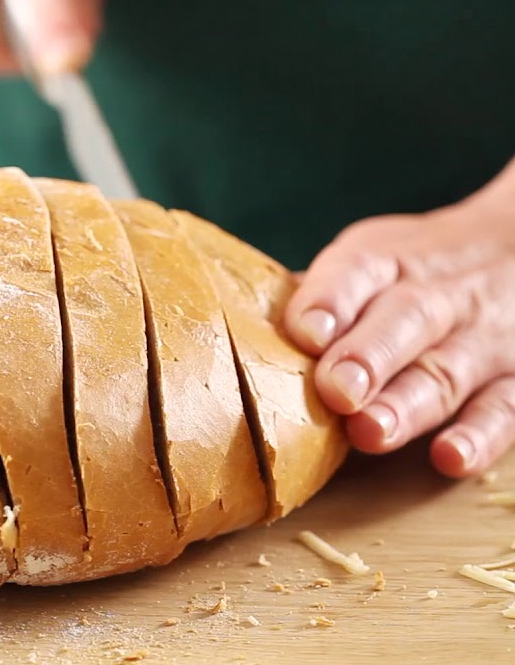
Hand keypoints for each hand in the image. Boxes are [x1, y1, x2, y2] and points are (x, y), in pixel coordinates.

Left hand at [285, 158, 514, 477]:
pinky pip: (504, 408)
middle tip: (336, 391)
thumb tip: (232, 330)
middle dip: (368, 358)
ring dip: (409, 404)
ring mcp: (482, 338)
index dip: (329, 302)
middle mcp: (437, 295)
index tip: (305, 334)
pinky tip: (449, 458)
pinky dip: (479, 436)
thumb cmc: (409, 271)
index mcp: (385, 261)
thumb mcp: (367, 261)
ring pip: (446, 370)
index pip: (356, 272)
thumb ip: (313, 297)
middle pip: (404, 322)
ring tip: (371, 431)